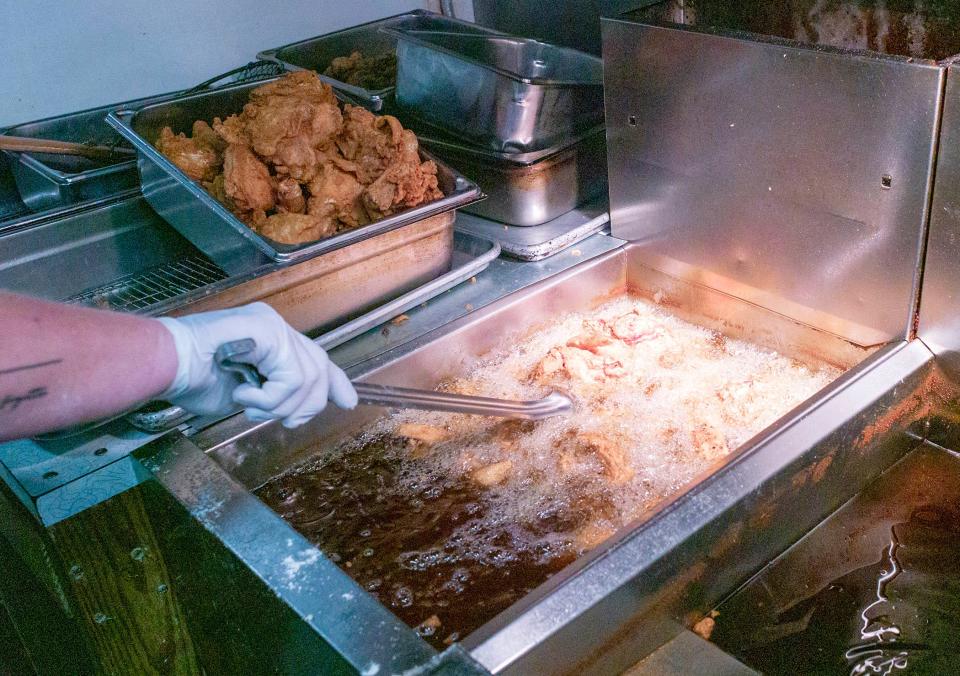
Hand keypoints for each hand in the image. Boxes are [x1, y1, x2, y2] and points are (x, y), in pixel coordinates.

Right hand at [157, 302, 356, 426]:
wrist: (163, 363)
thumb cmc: (190, 378)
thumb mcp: (245, 392)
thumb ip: (274, 393)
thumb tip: (298, 408)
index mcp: (270, 339)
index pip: (316, 358)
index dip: (336, 382)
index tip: (349, 401)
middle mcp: (275, 327)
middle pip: (319, 369)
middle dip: (307, 404)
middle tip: (282, 418)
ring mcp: (271, 326)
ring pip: (306, 379)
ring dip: (276, 404)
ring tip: (247, 402)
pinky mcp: (267, 332)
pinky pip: (290, 378)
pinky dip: (266, 397)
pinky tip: (241, 392)